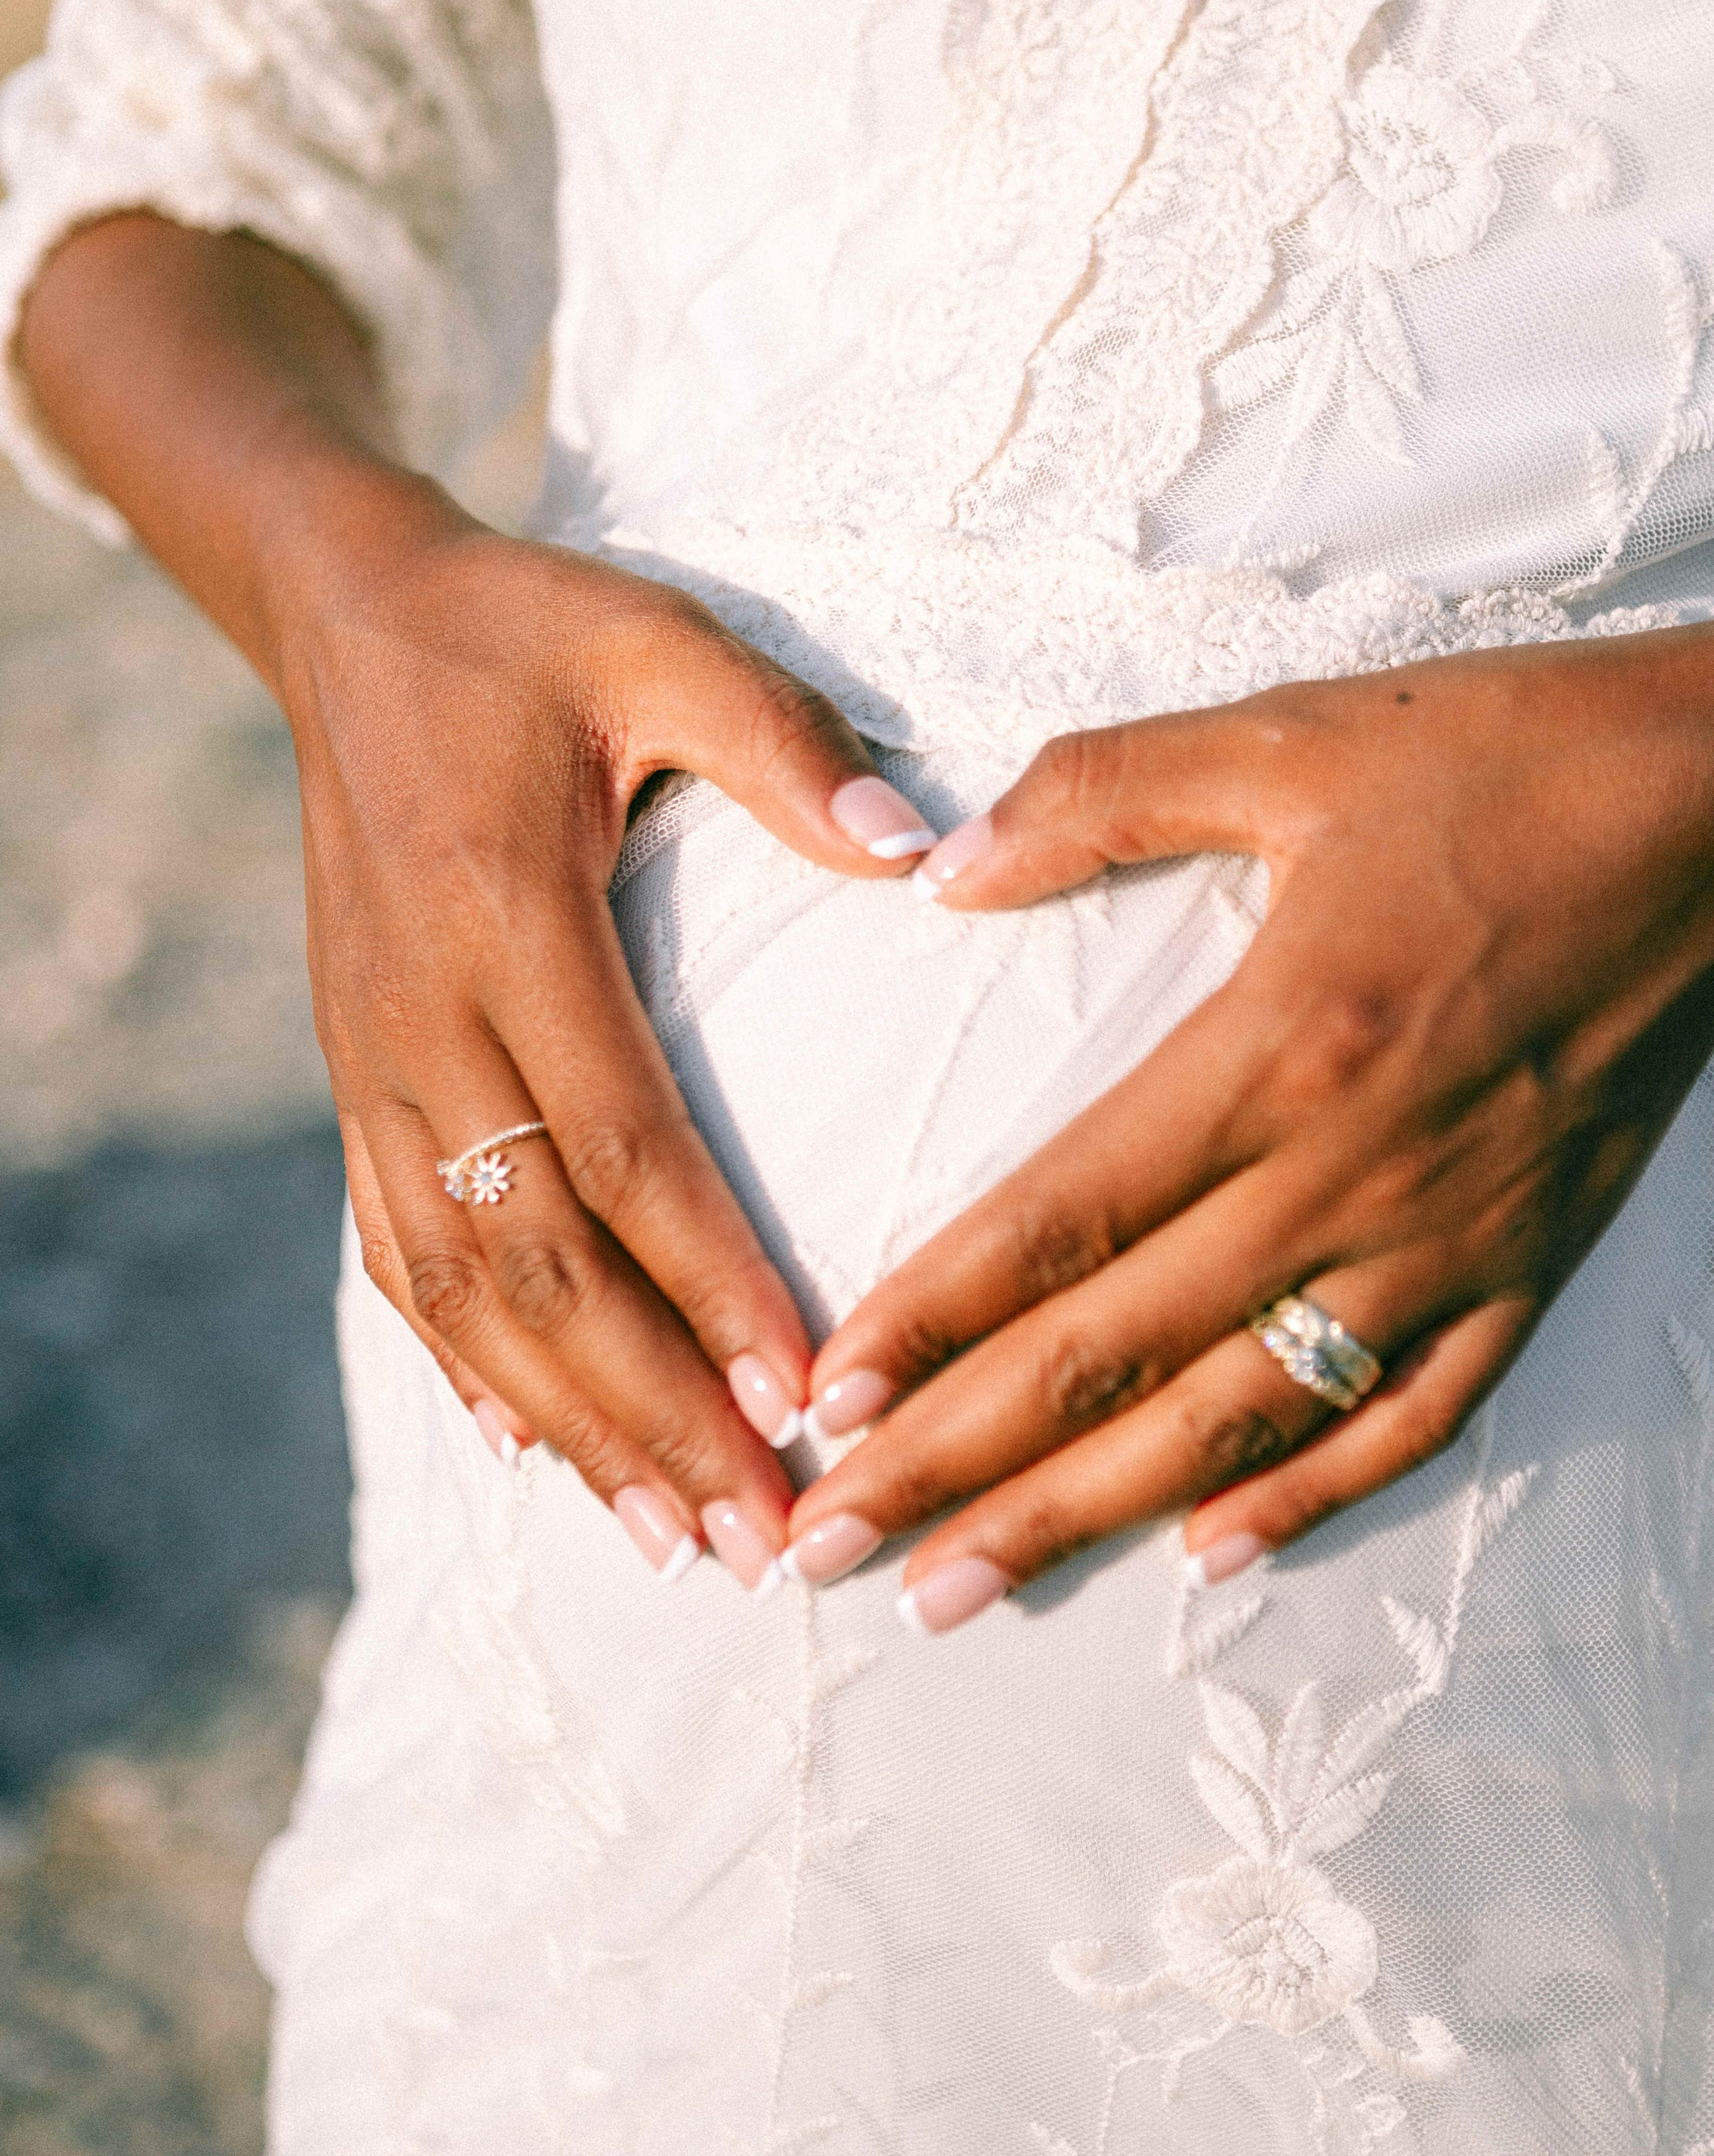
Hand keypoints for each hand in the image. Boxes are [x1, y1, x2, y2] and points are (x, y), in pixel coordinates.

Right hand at [17, 215, 941, 1595]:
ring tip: (669, 1537)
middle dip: (650, 1411)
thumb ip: (786, 745)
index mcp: (508, 921)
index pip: (622, 1143)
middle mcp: (423, 1018)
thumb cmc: (526, 631)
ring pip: (460, 1285)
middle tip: (760, 1533)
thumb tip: (925, 850)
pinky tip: (523, 1452)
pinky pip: (398, 1248)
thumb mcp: (658, 643)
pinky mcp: (355, 1073)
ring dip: (562, 1423)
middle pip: (538, 1259)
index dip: (712, 1283)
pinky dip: (460, 1364)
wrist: (345, 618)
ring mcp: (372, 1060)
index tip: (805, 1394)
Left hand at [779, 617, 1713, 1626]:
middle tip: (828, 1548)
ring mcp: (1449, 1239)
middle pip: (1119, 1353)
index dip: (931, 1320)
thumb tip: (939, 869)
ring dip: (1088, 1515)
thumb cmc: (1498, 760)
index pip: (1061, 1219)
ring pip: (1242, 1417)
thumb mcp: (1282, 739)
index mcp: (1274, 1045)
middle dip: (957, 1462)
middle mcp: (1353, 1172)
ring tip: (962, 1590)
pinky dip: (1312, 1496)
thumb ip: (1096, 797)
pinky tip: (1210, 1554)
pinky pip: (1411, 1419)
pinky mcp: (1532, 1264)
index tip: (826, 1402)